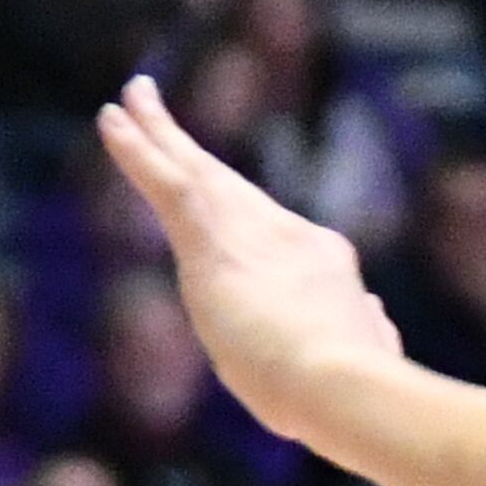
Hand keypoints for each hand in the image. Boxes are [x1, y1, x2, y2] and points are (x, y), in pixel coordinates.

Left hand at [98, 71, 405, 445]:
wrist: (339, 383)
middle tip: (158, 109)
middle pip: (226, 184)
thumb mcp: (366, 354)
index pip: (275, 242)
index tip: (233, 224)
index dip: (254, 234)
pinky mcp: (208, 238)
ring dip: (157, 133)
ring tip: (131, 95)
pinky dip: (135, 151)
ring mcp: (247, 230)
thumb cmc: (352, 390)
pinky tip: (110, 119)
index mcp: (319, 266)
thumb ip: (366, 329)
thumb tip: (375, 316)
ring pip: (192, 169)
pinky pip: (164, 180)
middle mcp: (283, 234)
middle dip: (192, 150)